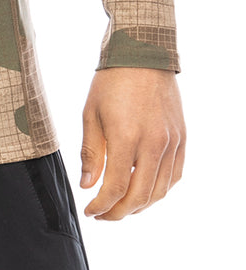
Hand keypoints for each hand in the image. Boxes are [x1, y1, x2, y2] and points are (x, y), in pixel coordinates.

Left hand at [79, 66, 185, 220]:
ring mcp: (171, 142)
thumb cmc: (111, 82)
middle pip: (139, 196)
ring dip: (139, 205)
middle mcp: (153, 144)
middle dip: (118, 212)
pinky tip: (144, 191)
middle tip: (103, 215)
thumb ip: (91, 153)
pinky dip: (160, 190)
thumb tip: (88, 186)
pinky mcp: (181, 138)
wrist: (143, 54)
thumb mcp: (91, 114)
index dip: (101, 206)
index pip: (115, 188)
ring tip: (121, 207)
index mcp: (126, 137)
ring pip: (160, 190)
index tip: (89, 211)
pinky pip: (175, 175)